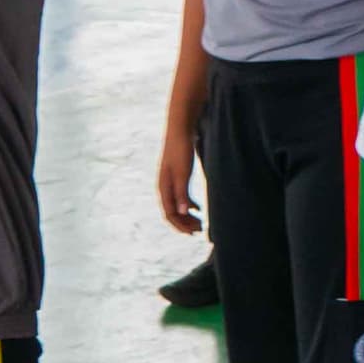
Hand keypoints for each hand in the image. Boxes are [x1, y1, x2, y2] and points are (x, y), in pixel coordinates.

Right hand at [157, 114, 200, 235]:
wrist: (181, 129)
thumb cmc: (181, 150)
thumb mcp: (183, 172)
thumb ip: (182, 192)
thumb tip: (182, 212)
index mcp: (163, 187)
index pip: (169, 214)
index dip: (180, 226)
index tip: (193, 233)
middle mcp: (165, 186)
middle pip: (172, 212)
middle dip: (185, 223)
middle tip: (200, 230)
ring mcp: (171, 181)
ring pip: (177, 205)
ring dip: (187, 215)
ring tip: (200, 223)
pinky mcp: (178, 176)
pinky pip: (181, 196)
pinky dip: (189, 204)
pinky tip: (198, 209)